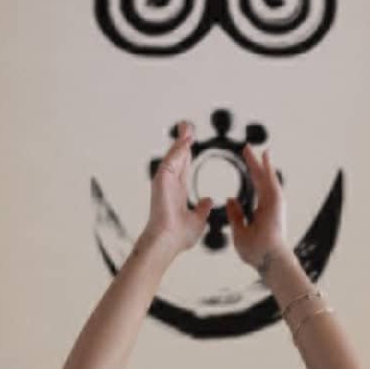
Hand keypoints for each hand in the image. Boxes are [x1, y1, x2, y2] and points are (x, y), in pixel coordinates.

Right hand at [142, 120, 215, 251]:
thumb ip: (202, 209)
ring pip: (173, 156)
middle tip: (187, 126)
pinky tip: (186, 140)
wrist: (168, 242)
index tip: (191, 142)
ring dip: (180, 141)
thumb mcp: (198, 220)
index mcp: (178, 193)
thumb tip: (208, 201)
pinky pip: (171, 161)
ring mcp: (165, 182)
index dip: (188, 154)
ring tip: (187, 127)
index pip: (184, 167)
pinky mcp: (161, 181)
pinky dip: (178, 150)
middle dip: (182, 141)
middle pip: (177, 157)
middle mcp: (170, 185)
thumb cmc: (178, 237)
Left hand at [225, 141, 289, 270]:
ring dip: (260, 162)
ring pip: (266, 177)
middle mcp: (269, 205)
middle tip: (246, 149)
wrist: (268, 259)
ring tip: (253, 148)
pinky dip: (268, 168)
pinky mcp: (277, 202)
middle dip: (253, 164)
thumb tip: (230, 199)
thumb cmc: (256, 251)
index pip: (254, 188)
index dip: (250, 175)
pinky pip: (271, 181)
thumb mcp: (239, 231)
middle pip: (259, 179)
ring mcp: (274, 203)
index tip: (245, 164)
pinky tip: (264, 156)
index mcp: (262, 211)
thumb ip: (235, 215)